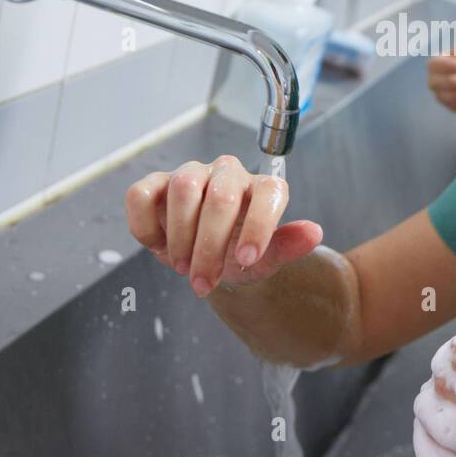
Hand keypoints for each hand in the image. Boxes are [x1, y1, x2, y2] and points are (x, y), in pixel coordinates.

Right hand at [124, 156, 322, 298]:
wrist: (210, 258)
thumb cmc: (240, 252)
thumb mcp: (266, 258)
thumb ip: (288, 246)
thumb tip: (313, 232)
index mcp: (262, 188)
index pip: (269, 192)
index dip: (259, 225)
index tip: (247, 260)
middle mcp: (228, 174)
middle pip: (221, 196)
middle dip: (210, 246)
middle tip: (203, 282)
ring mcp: (192, 174)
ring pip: (184, 189)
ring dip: (181, 237)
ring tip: (183, 267)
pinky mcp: (157, 183)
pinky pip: (142, 193)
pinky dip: (145, 226)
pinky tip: (157, 246)